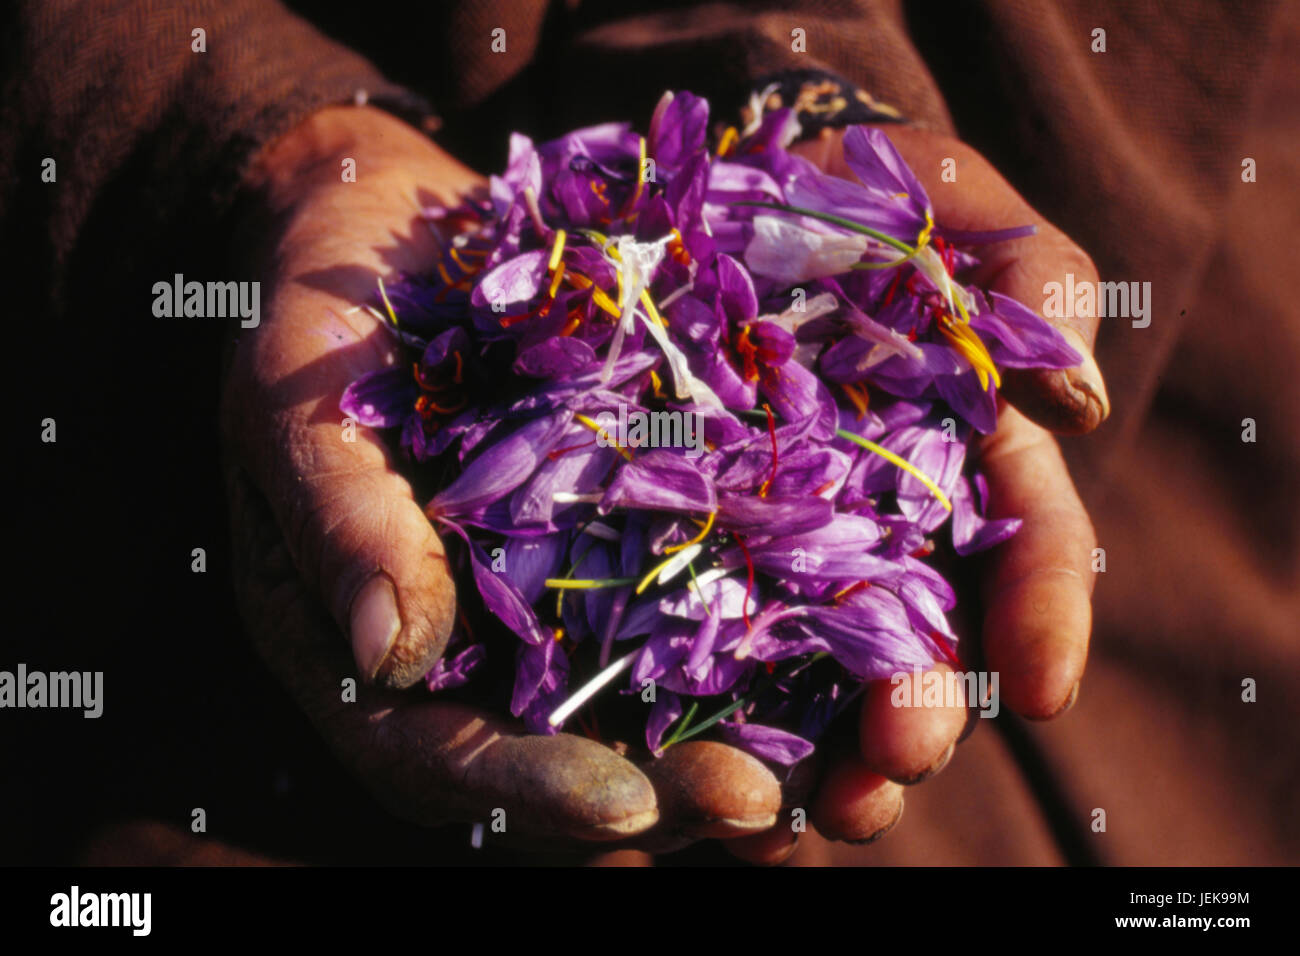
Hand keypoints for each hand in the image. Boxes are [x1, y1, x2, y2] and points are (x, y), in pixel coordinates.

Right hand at [220, 106, 788, 851]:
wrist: (398, 236)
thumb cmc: (320, 316)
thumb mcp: (298, 398)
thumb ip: (339, 517)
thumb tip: (388, 655)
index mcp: (376, 649)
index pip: (442, 759)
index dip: (530, 790)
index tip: (623, 803)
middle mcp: (483, 652)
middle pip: (574, 765)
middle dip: (668, 795)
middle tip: (761, 802)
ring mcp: (569, 602)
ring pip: (661, 714)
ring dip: (752, 751)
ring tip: (840, 767)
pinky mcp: (641, 538)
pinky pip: (713, 607)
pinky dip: (784, 643)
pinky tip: (862, 652)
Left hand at [718, 126, 1102, 859]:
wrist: (705, 192)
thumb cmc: (846, 193)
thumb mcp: (947, 201)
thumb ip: (1029, 276)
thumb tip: (1076, 399)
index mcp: (963, 458)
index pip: (1025, 548)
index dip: (1041, 614)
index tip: (1041, 685)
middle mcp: (880, 526)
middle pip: (920, 643)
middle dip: (920, 712)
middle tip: (897, 759)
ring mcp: (778, 550)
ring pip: (813, 676)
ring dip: (819, 755)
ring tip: (804, 810)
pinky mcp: (680, 554)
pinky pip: (697, 646)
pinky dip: (706, 716)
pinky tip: (700, 771)